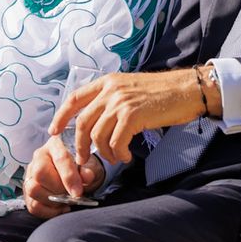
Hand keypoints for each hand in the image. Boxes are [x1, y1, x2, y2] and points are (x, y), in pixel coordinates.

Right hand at [23, 136, 105, 218]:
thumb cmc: (80, 167)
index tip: (77, 193)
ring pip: (33, 190)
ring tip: (65, 201)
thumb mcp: (89, 165)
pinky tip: (59, 208)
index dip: (69, 177)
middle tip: (71, 195)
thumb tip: (86, 177)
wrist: (74, 172)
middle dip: (58, 190)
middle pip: (40, 174)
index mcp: (56, 145)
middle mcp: (39, 157)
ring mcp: (30, 173)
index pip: (60, 159)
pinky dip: (47, 211)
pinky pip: (32, 205)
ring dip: (52, 201)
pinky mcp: (27, 189)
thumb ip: (88, 170)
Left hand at [48, 69, 208, 164]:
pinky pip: (116, 142)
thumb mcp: (130, 89)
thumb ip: (113, 100)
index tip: (53, 131)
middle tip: (83, 159)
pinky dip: (119, 154)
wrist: (187, 90)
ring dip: (104, 153)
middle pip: (82, 122)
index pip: (74, 98)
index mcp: (107, 82)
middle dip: (79, 145)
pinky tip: (127, 156)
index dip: (61, 116)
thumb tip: (99, 123)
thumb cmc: (163, 93)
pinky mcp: (132, 115)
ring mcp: (120, 102)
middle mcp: (110, 90)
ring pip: (97, 135)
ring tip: (116, 158)